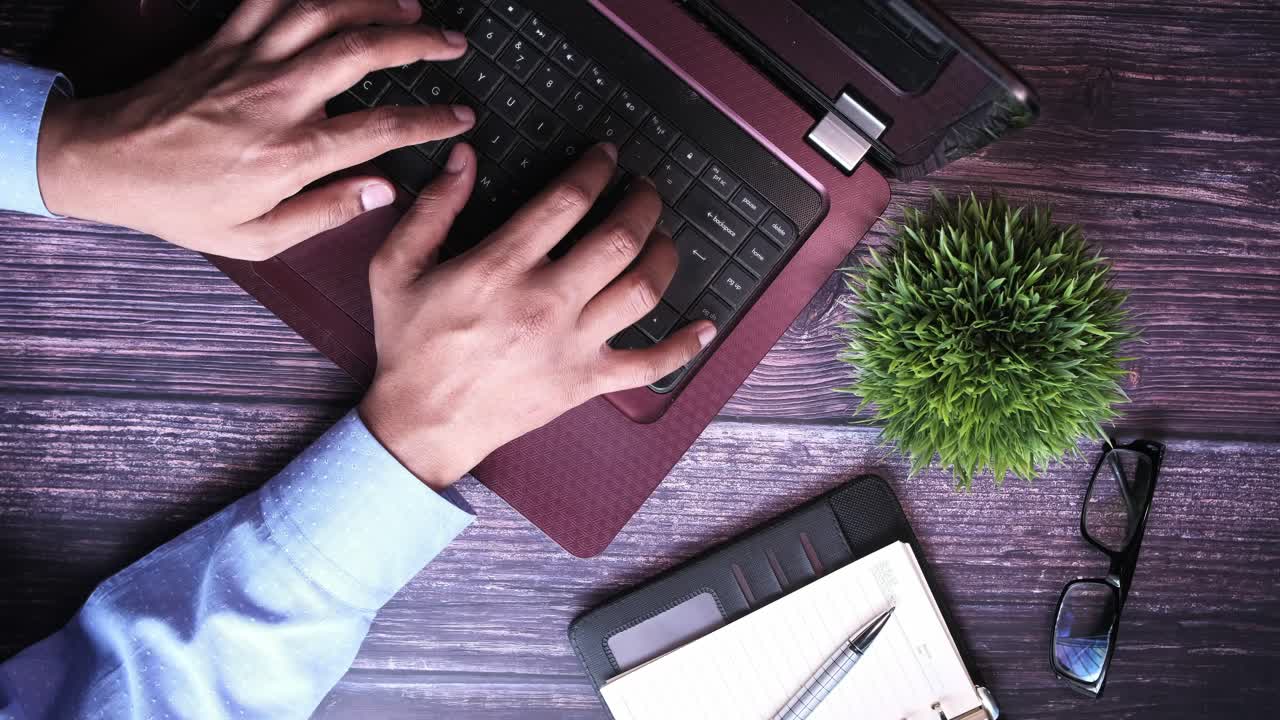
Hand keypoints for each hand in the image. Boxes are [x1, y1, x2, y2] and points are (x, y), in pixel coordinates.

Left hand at [37, 0, 474, 260]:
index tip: (461, 117)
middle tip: (453, 43)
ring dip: (374, 3)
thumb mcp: (256, 238)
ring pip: (323, 12)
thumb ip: (326, 213)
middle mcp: (275, 98)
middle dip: (418, 42)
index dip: (430, 120)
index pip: (379, 129)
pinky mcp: (225, 40)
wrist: (108, 163)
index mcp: (288, 153)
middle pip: (361, 52)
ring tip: (412, 6)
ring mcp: (249, 61)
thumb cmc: (181, 205)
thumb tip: (383, 192)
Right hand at [358, 143, 716, 489]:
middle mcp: (546, 303)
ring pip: (643, 291)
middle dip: (643, 203)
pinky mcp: (586, 381)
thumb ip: (433, 207)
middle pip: (620, 239)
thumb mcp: (397, 266)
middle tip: (646, 190)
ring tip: (662, 237)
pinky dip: (683, 346)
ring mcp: (572, 345)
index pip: (568, 201)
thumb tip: (464, 157)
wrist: (421, 423)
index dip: (597, 169)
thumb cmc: (411, 345)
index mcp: (501, 268)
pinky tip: (705, 325)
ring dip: (664, 255)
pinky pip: (649, 365)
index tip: (607, 157)